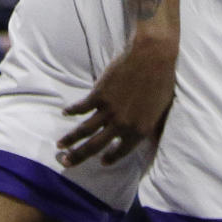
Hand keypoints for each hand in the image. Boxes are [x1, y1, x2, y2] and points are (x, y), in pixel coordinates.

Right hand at [57, 34, 175, 166]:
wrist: (151, 58)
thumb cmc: (162, 83)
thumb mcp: (162, 113)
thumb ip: (153, 129)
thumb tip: (153, 140)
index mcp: (139, 132)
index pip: (121, 152)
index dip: (111, 158)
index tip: (102, 162)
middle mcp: (121, 125)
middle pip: (95, 146)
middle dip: (79, 156)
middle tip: (66, 163)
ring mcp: (108, 110)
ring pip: (84, 130)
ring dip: (70, 139)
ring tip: (60, 146)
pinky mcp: (99, 94)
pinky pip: (82, 107)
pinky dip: (72, 110)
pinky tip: (65, 113)